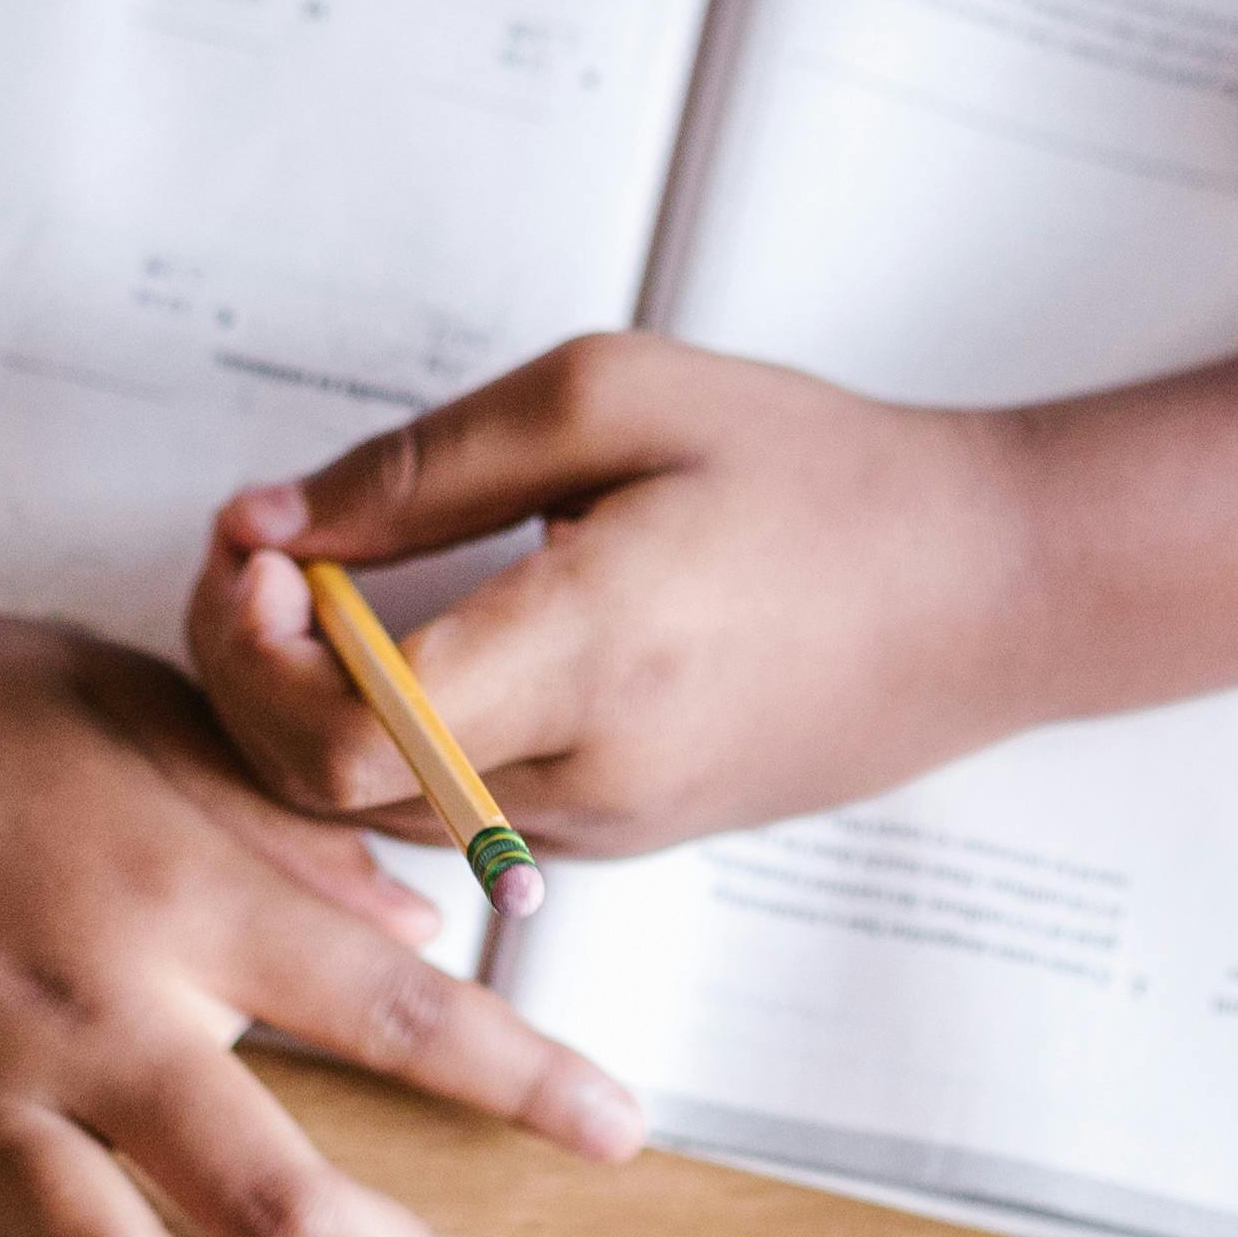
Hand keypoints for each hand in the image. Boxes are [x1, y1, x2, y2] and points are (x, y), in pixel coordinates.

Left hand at [185, 334, 1054, 863]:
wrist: (986, 594)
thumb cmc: (817, 475)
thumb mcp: (617, 397)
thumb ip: (428, 467)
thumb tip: (269, 526)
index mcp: (592, 655)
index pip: (346, 730)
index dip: (255, 649)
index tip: (264, 546)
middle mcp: (589, 777)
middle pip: (329, 793)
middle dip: (251, 676)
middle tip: (264, 556)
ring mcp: (602, 829)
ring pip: (376, 817)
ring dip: (307, 713)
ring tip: (320, 592)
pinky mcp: (615, 838)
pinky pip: (447, 817)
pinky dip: (379, 744)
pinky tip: (391, 649)